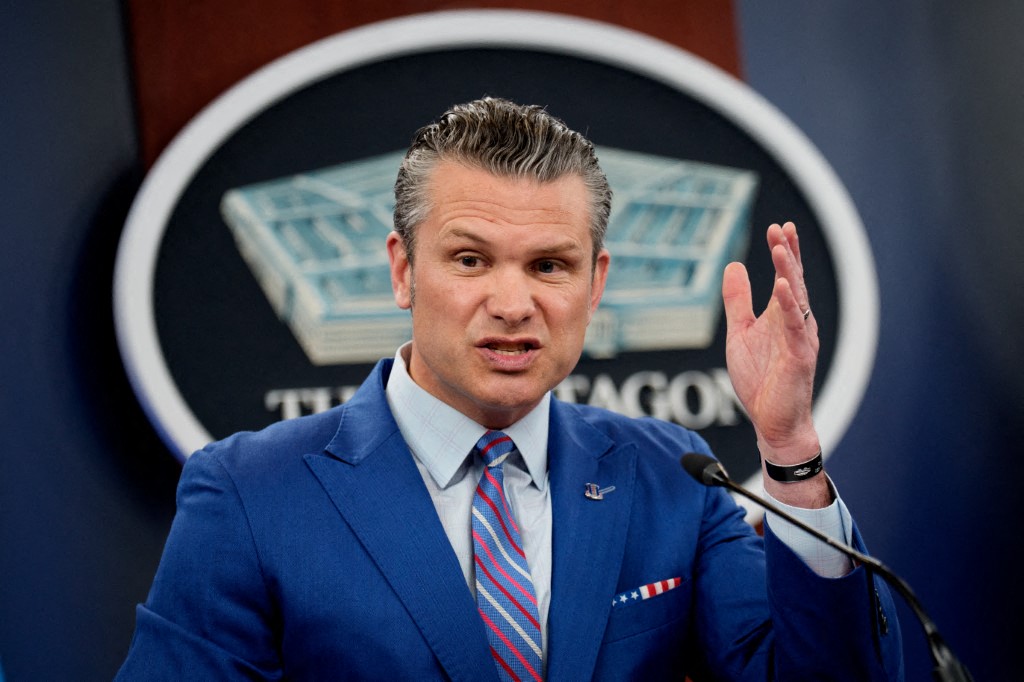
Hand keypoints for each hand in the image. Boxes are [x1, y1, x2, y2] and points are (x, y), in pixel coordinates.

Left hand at [722, 222, 828, 505]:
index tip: (778, 228)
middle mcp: (796, 323)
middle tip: (781, 228)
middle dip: (788, 254)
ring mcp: (800, 339)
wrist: (772, 421)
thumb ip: (738, 301)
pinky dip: (788, 306)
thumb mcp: (741, 332)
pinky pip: (794, 327)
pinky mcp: (799, 357)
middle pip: (793, 282)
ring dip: (788, 273)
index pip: (786, 278)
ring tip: (780, 248)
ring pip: (796, 299)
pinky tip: (781, 287)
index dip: (784, 252)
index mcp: (783, 317)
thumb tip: (734, 264)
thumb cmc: (761, 379)